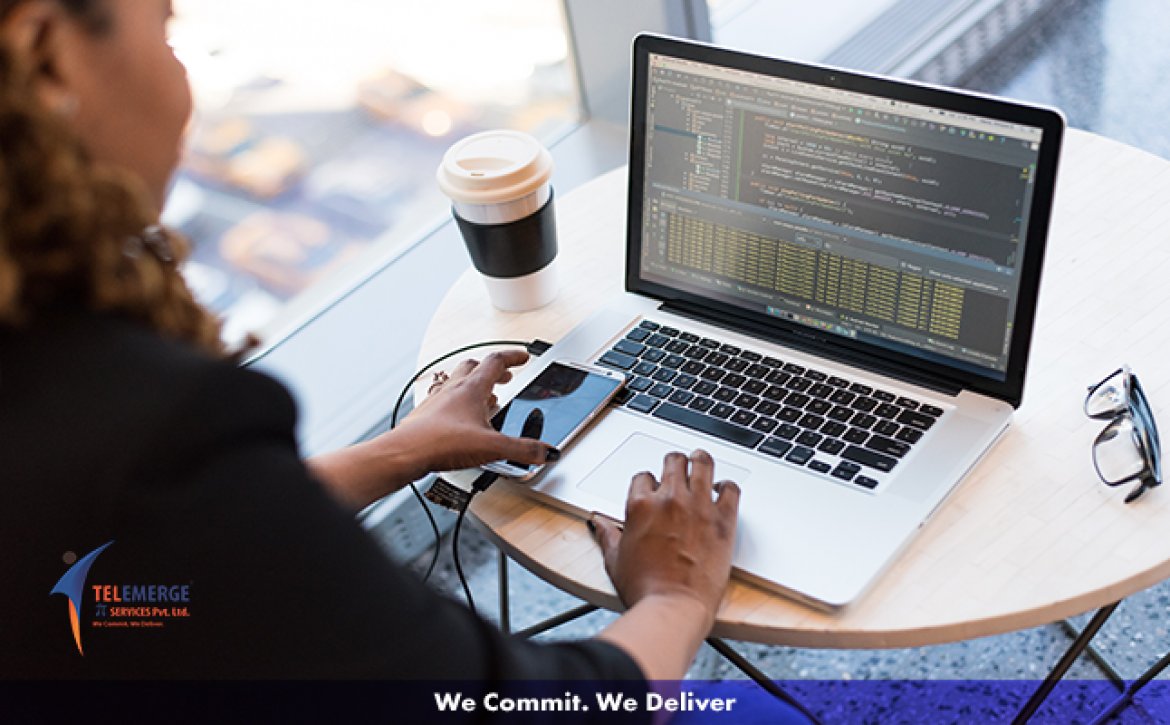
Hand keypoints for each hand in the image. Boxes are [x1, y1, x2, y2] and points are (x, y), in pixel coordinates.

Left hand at [390, 349, 556, 476]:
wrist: (405, 452)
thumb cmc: (441, 442)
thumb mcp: (492, 447)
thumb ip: (522, 450)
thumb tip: (545, 451)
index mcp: (471, 388)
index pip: (496, 361)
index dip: (513, 357)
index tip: (523, 356)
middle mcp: (453, 389)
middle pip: (474, 367)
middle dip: (492, 370)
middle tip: (504, 377)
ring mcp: (437, 401)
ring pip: (458, 382)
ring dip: (474, 386)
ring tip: (486, 399)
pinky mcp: (427, 416)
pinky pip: (445, 401)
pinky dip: (458, 404)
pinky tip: (462, 421)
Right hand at [590, 450, 739, 628]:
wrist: (674, 607)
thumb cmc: (645, 588)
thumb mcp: (615, 559)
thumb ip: (607, 535)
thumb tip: (598, 522)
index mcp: (641, 505)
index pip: (643, 476)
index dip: (648, 483)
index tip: (653, 490)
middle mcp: (670, 499)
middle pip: (674, 461)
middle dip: (674, 463)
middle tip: (677, 468)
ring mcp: (698, 506)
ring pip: (703, 464)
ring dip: (701, 461)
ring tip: (701, 461)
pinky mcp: (723, 520)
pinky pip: (730, 489)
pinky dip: (727, 486)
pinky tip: (723, 490)